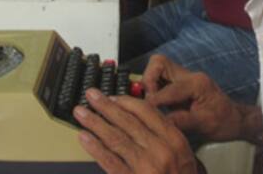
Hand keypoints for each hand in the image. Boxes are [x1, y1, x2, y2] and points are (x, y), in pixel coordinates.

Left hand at [75, 88, 198, 173]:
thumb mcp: (181, 154)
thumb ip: (163, 134)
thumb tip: (134, 116)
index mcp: (174, 139)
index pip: (146, 112)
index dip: (125, 102)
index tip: (111, 97)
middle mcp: (160, 150)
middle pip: (127, 121)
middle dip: (105, 106)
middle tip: (91, 96)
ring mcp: (146, 166)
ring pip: (116, 137)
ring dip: (95, 123)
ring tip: (81, 113)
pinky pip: (109, 160)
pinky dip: (95, 147)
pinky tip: (84, 138)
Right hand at [143, 55, 243, 141]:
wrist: (236, 120)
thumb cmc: (224, 122)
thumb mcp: (203, 125)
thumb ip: (180, 121)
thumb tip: (158, 120)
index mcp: (197, 83)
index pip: (167, 88)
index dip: (153, 100)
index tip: (144, 110)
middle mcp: (189, 75)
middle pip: (159, 63)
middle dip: (148, 80)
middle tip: (148, 99)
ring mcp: (185, 77)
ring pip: (158, 67)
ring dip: (149, 81)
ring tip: (150, 101)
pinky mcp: (181, 83)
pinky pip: (160, 77)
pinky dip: (153, 86)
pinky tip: (156, 102)